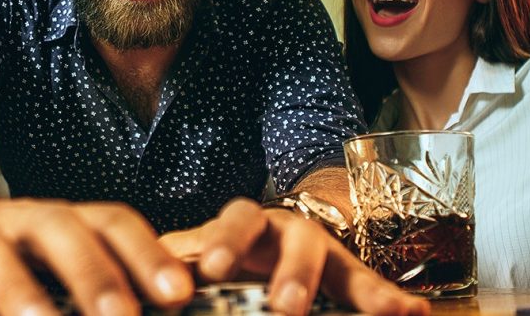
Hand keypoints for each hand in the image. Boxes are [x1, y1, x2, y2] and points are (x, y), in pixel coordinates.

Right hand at [0, 199, 193, 315]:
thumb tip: (173, 303)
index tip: (180, 295)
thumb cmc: (17, 250)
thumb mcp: (60, 253)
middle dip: (94, 276)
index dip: (147, 256)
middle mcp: (23, 221)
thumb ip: (105, 279)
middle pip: (62, 232)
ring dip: (22, 295)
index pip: (113, 224)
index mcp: (65, 219)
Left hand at [160, 198, 429, 315]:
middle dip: (293, 270)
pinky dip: (390, 301)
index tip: (212, 268)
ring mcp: (318, 255)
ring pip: (340, 262)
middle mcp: (283, 233)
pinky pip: (368, 289)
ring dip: (360, 288)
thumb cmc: (213, 262)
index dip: (224, 241)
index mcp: (239, 228)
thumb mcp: (191, 264)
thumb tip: (140, 282)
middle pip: (294, 237)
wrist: (246, 254)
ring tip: (386, 314)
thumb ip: (172, 267)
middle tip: (286, 305)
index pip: (233, 222)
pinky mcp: (343, 279)